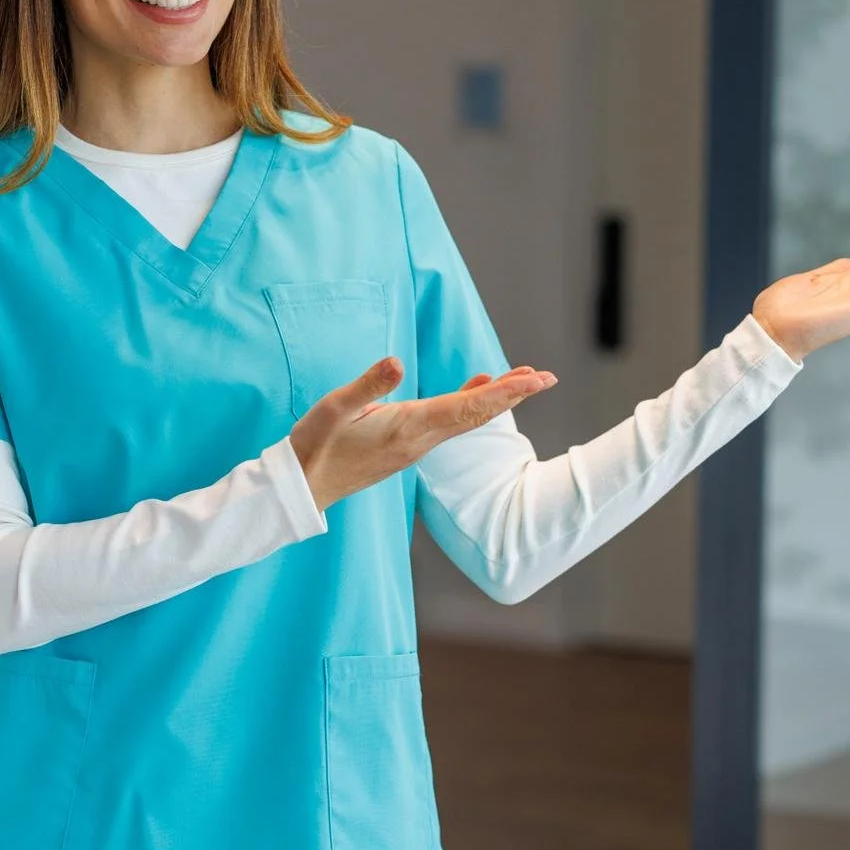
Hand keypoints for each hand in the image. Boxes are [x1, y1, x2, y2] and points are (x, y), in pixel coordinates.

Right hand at [291, 359, 556, 509]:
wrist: (303, 488)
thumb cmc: (314, 447)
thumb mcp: (333, 409)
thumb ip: (367, 386)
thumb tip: (397, 362)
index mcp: (406, 428)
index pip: (466, 407)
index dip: (503, 391)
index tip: (534, 380)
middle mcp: (418, 440)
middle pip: (475, 415)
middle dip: (512, 394)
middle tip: (545, 376)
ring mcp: (414, 447)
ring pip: (465, 420)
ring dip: (494, 399)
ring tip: (521, 379)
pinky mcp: (405, 448)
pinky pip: (448, 424)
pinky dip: (469, 405)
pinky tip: (474, 391)